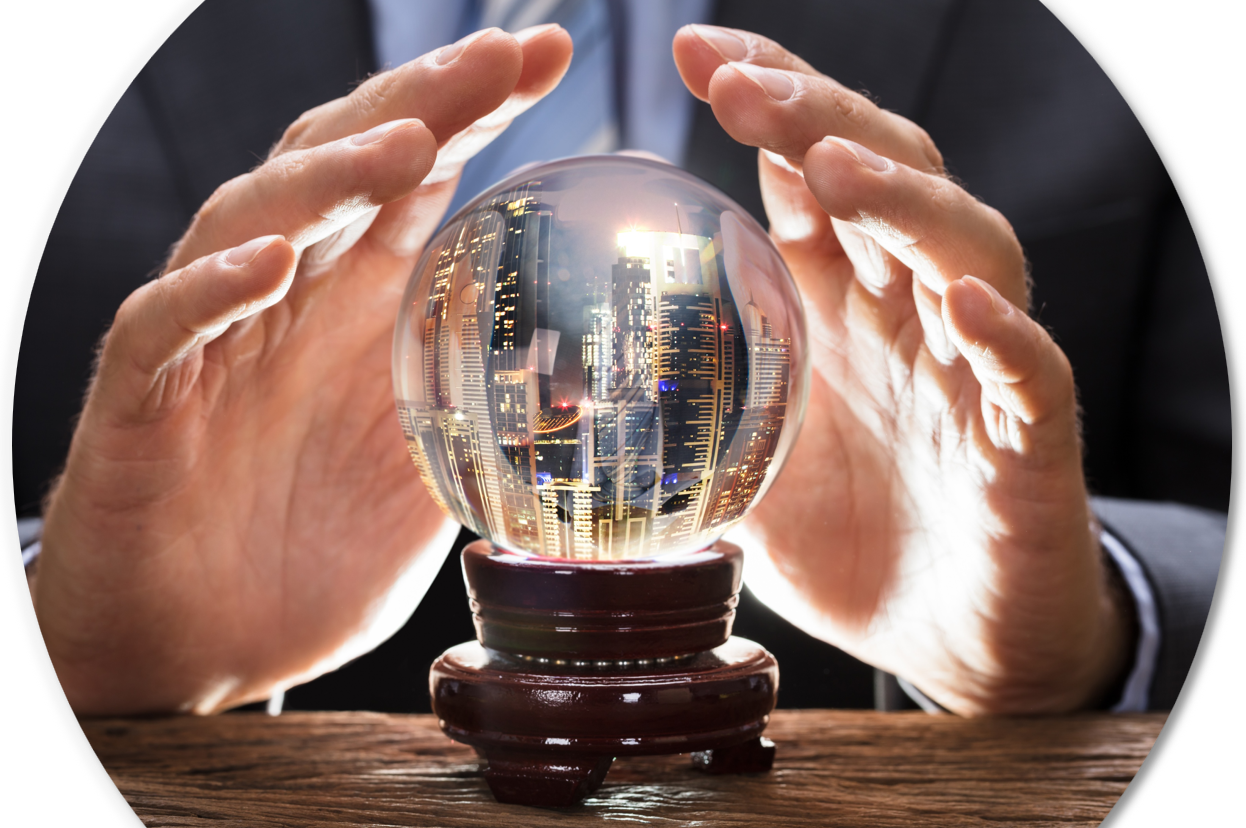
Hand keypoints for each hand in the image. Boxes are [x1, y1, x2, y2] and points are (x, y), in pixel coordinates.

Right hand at [34, 26, 572, 714]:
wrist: (198, 652)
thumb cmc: (310, 560)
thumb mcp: (427, 481)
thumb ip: (484, 416)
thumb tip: (589, 382)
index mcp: (359, 311)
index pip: (417, 183)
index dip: (476, 112)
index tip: (553, 55)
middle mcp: (287, 303)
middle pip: (343, 167)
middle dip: (421, 104)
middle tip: (504, 56)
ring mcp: (211, 342)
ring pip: (254, 219)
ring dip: (328, 176)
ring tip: (404, 144)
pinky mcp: (141, 400)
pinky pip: (164, 325)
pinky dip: (213, 289)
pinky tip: (269, 262)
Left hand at [673, 26, 1133, 714]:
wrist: (950, 638)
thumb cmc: (850, 542)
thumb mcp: (743, 470)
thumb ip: (686, 419)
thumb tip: (568, 405)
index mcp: (839, 307)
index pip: (809, 176)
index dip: (769, 104)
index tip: (694, 53)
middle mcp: (910, 314)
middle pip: (883, 179)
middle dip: (816, 119)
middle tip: (737, 83)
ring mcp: (975, 368)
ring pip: (964, 247)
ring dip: (902, 201)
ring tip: (831, 169)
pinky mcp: (1030, 438)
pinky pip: (1031, 369)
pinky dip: (1004, 331)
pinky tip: (963, 301)